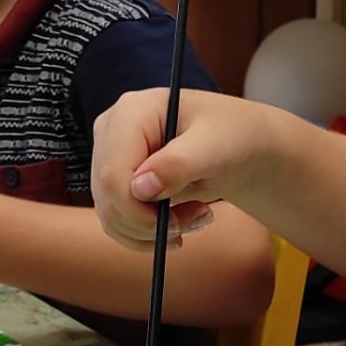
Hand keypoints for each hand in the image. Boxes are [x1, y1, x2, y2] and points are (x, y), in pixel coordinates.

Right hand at [90, 88, 260, 250]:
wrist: (237, 143)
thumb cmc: (231, 135)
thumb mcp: (215, 147)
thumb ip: (179, 164)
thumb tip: (140, 188)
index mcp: (132, 112)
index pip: (113, 174)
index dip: (137, 209)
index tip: (176, 223)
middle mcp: (112, 131)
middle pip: (108, 196)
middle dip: (149, 222)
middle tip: (198, 219)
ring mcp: (110, 155)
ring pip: (110, 213)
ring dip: (151, 231)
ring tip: (196, 218)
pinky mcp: (115, 178)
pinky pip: (116, 220)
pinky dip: (145, 234)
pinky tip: (178, 225)